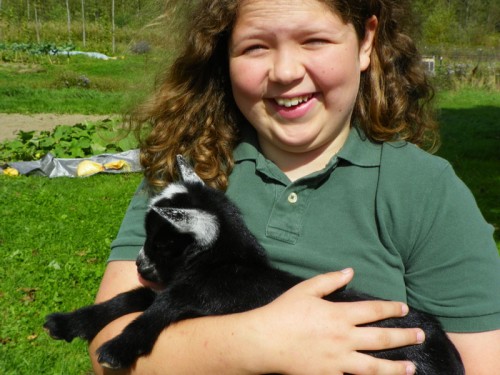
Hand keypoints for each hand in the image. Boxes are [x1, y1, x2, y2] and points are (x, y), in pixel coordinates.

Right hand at [245, 269, 421, 374]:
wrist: (265, 341)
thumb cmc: (284, 312)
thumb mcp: (306, 290)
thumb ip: (330, 280)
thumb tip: (350, 271)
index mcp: (339, 315)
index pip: (373, 310)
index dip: (391, 308)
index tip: (404, 308)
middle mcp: (344, 339)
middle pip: (381, 338)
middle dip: (404, 336)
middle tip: (420, 336)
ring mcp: (338, 361)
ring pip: (374, 366)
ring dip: (395, 367)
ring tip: (411, 367)